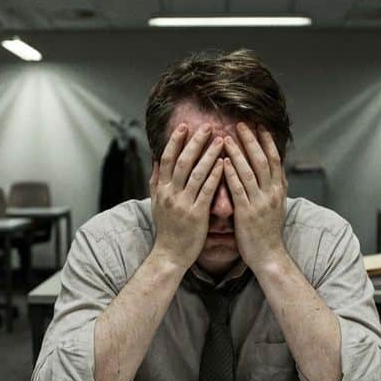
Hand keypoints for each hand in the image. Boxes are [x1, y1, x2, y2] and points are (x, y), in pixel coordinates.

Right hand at [149, 123, 223, 270]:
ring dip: (209, 155)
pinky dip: (215, 175)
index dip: (175, 141)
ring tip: (221, 140)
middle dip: (195, 142)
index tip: (184, 126)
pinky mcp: (197, 214)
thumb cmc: (167, 228)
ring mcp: (183, 204)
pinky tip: (225, 163)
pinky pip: (207, 191)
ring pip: (197, 173)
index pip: (167, 159)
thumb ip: (156, 180)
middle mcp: (170, 194)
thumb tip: (156, 158)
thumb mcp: (156, 203)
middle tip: (207, 126)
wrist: (170, 254)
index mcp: (161, 189)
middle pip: (183, 161)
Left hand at [223, 123, 287, 272]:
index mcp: (279, 190)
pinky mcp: (247, 213)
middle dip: (251, 140)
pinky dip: (231, 174)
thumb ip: (274, 187)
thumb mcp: (277, 205)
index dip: (267, 141)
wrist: (269, 255)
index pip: (275, 159)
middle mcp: (272, 193)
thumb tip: (274, 169)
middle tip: (241, 124)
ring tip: (226, 137)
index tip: (259, 125)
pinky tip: (223, 162)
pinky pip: (238, 189)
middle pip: (262, 160)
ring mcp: (260, 203)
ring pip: (249, 172)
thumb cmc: (268, 231)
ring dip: (238, 152)